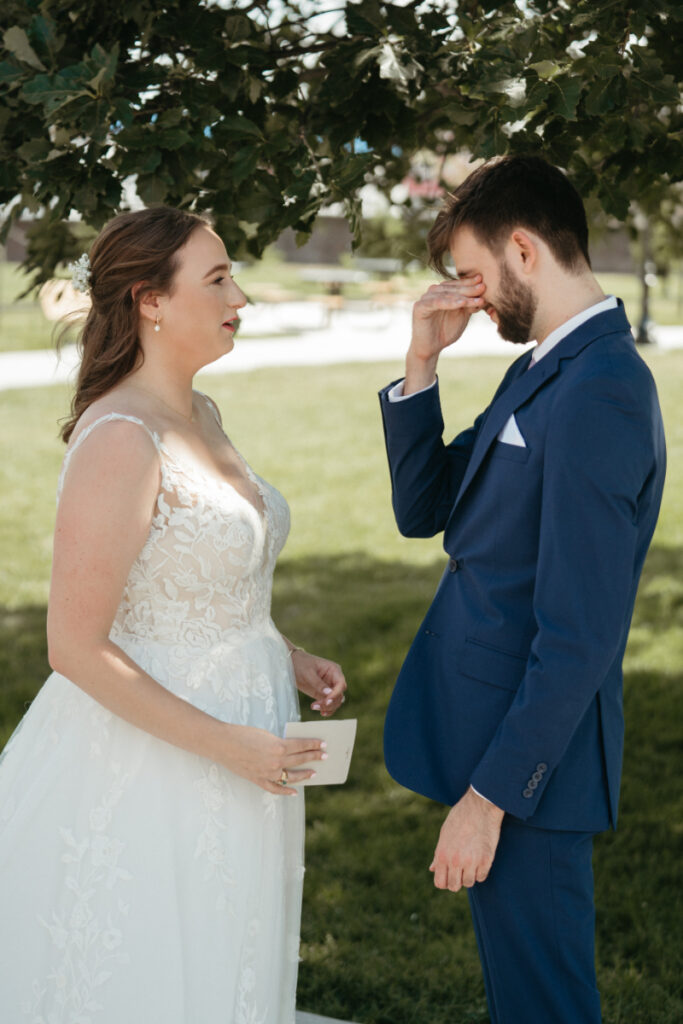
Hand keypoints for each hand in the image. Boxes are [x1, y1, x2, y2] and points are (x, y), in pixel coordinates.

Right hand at [217, 724, 326, 794]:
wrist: (223, 744)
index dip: (314, 745)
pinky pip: (275, 788)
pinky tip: (295, 791)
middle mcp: (276, 762)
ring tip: (314, 772)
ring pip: (291, 776)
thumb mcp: (266, 735)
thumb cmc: (244, 734)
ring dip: (304, 774)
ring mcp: (268, 773)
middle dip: (314, 757)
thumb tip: (292, 749)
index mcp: (278, 747)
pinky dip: (285, 791)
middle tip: (325, 756)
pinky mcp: (259, 780)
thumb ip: (280, 743)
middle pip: (300, 760)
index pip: (302, 746)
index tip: (324, 744)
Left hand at [290, 650, 346, 716]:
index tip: (327, 701)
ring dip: (328, 707)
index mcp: (334, 670)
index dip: (336, 694)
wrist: (291, 663)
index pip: (341, 684)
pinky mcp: (322, 693)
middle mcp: (334, 679)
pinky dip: (327, 709)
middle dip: (330, 702)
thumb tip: (329, 693)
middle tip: (317, 706)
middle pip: (339, 694)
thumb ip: (318, 683)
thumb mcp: (308, 673)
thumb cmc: (300, 663)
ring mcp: (329, 687)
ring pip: (336, 701)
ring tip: (314, 707)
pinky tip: (321, 712)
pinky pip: (329, 703)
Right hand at [404, 275, 484, 393]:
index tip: (484, 281)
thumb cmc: (446, 331)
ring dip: (462, 296)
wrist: (431, 348)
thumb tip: (483, 295)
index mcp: (443, 292)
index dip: (470, 283)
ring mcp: (426, 298)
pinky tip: (461, 304)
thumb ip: (470, 305)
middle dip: (469, 288)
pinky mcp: (419, 307)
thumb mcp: (462, 316)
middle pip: (453, 288)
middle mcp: (433, 292)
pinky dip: (449, 303)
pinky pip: (436, 303)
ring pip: (446, 294)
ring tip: (476, 299)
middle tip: (483, 287)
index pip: (458, 285)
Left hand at [430, 786, 503, 890]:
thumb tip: (432, 869)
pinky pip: (482, 877)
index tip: (450, 874)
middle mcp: (455, 861)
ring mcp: (471, 861)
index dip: (445, 880)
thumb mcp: (445, 833)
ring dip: (470, 876)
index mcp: (442, 854)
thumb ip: (438, 854)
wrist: (480, 806)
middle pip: (454, 886)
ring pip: (469, 883)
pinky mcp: (486, 860)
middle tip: (462, 869)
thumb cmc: (460, 817)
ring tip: (471, 862)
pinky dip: (481, 871)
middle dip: (457, 880)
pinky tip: (480, 859)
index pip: (440, 883)